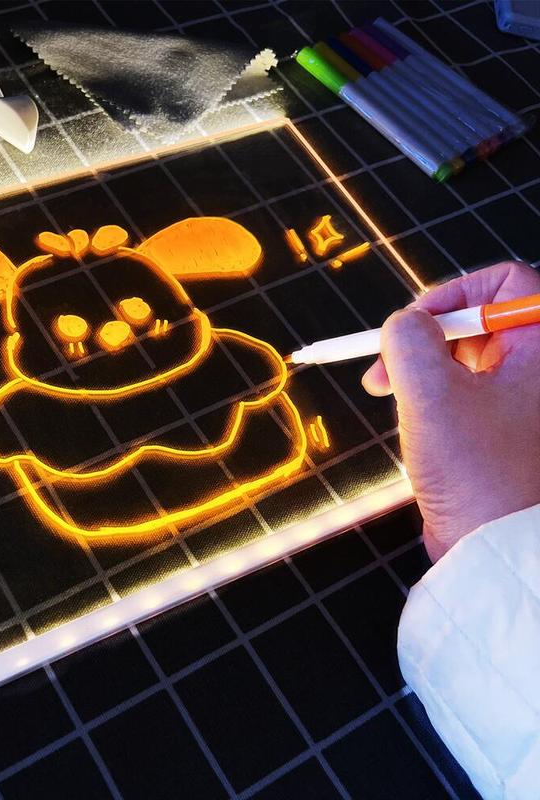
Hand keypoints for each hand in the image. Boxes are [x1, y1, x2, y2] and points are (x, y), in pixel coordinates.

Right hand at [362, 261, 539, 561]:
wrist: (492, 546)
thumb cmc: (476, 472)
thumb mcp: (430, 393)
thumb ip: (408, 338)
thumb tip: (404, 323)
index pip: (504, 284)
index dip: (451, 294)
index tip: (412, 326)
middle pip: (477, 320)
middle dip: (423, 338)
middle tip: (384, 367)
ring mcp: (524, 398)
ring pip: (464, 356)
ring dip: (420, 368)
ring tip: (386, 392)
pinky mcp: (504, 425)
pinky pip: (463, 388)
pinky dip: (430, 393)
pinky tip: (410, 416)